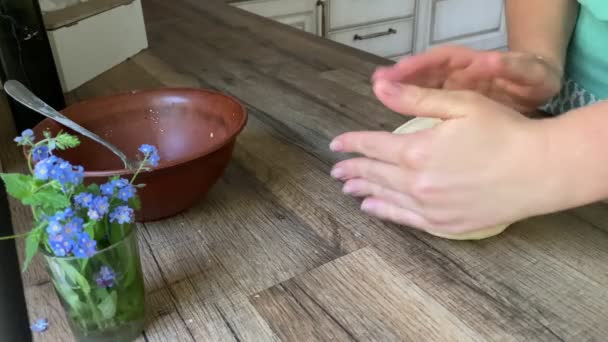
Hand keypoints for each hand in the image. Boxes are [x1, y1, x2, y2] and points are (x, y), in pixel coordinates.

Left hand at [330, 80, 554, 233]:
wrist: (539, 171)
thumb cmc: (503, 132)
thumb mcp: (460, 104)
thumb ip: (415, 100)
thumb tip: (379, 88)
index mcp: (416, 151)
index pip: (372, 146)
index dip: (351, 144)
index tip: (335, 145)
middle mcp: (416, 183)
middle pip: (375, 174)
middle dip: (352, 170)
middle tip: (336, 171)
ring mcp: (429, 207)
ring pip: (385, 197)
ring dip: (363, 190)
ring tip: (347, 188)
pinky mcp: (444, 225)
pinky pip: (405, 219)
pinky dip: (384, 212)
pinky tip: (371, 208)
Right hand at [372, 45, 562, 113]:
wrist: (539, 91)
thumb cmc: (533, 79)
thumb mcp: (527, 73)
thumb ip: (510, 67)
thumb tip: (490, 61)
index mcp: (470, 63)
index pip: (438, 60)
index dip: (417, 65)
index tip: (397, 71)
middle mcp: (455, 73)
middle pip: (423, 72)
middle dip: (400, 77)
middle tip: (377, 82)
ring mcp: (452, 90)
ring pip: (421, 88)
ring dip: (400, 91)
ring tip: (378, 94)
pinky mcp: (453, 108)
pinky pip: (428, 106)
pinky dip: (413, 111)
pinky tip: (397, 122)